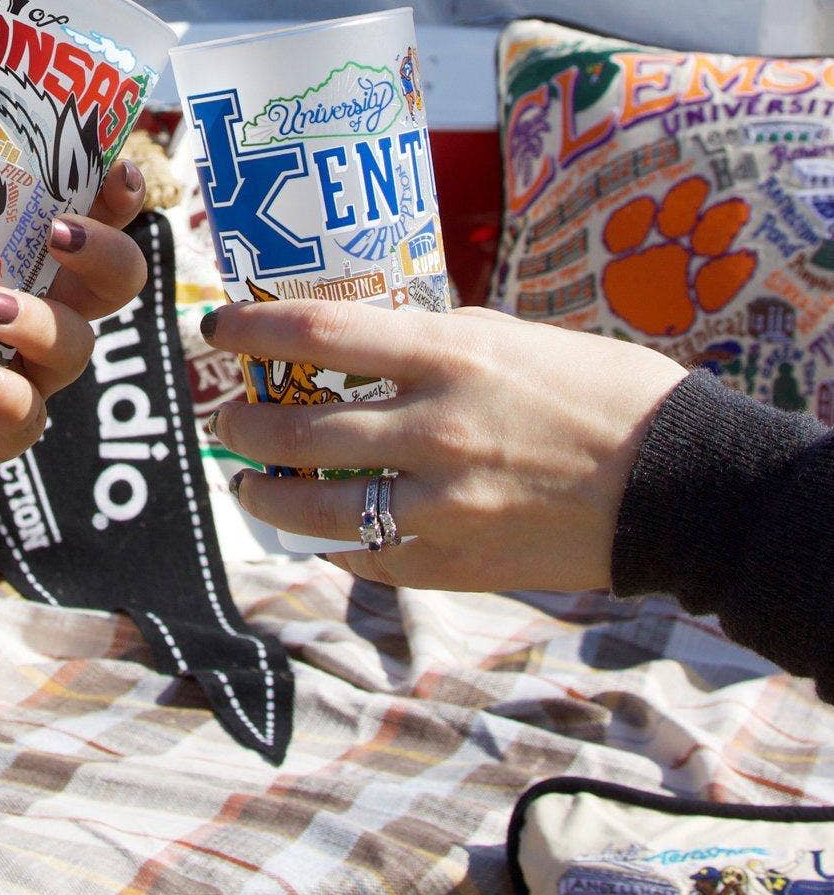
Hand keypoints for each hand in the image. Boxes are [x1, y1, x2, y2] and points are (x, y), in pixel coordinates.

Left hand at [0, 41, 148, 486]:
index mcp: (24, 247)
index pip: (100, 216)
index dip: (123, 197)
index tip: (116, 172)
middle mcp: (40, 305)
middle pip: (119, 281)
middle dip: (106, 253)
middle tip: (60, 232)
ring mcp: (23, 369)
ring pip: (78, 347)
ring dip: (42, 322)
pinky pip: (28, 417)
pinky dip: (6, 394)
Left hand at [206, 300, 684, 591]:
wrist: (676, 485)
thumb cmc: (601, 392)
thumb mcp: (511, 337)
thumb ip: (434, 342)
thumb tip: (367, 344)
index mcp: (449, 357)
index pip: (318, 332)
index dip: (252, 329)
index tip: (217, 328)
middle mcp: (434, 431)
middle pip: (298, 427)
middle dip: (243, 425)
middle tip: (225, 418)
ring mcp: (442, 507)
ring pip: (316, 508)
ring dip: (267, 496)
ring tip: (249, 486)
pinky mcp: (458, 565)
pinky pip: (369, 560)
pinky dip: (335, 545)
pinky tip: (321, 533)